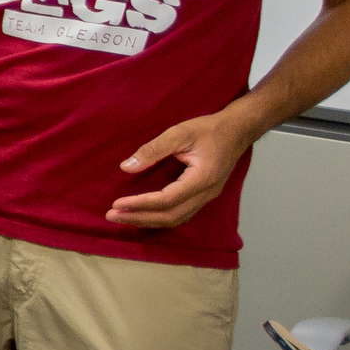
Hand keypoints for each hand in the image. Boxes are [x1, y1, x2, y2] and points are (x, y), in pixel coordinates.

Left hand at [108, 110, 251, 230]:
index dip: (140, 204)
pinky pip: (181, 214)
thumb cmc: (210, 129)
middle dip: (139, 218)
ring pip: (176, 218)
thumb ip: (153, 149)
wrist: (237, 130)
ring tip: (122, 217)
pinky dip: (160, 218)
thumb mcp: (179, 133)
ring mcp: (207, 197)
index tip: (116, 204)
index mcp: (202, 178)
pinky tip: (142, 214)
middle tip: (112, 216)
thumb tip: (127, 167)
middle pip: (170, 216)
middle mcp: (207, 193)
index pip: (167, 200)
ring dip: (148, 220)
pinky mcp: (204, 196)